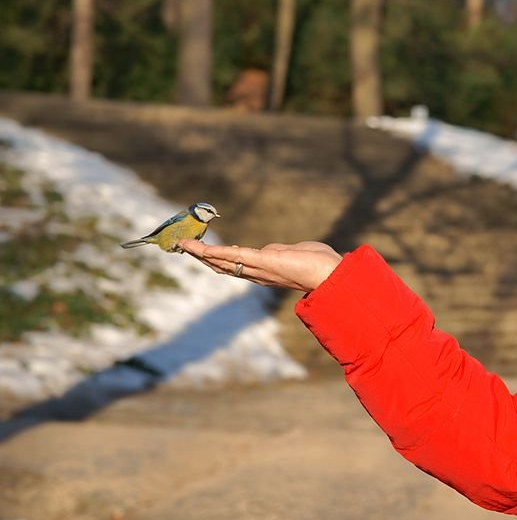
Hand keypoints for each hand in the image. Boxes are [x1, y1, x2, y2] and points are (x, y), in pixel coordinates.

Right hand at [179, 239, 343, 291]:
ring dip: (202, 253)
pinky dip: (217, 253)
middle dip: (201, 256)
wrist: (331, 274)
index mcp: (264, 272)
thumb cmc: (318, 263)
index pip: (234, 266)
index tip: (201, 251)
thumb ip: (278, 251)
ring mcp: (260, 268)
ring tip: (183, 245)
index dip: (216, 259)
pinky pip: (236, 256)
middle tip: (182, 246)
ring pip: (224, 261)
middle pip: (223, 265)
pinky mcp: (264, 261)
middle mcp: (258, 274)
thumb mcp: (293, 253)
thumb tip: (270, 250)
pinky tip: (202, 249)